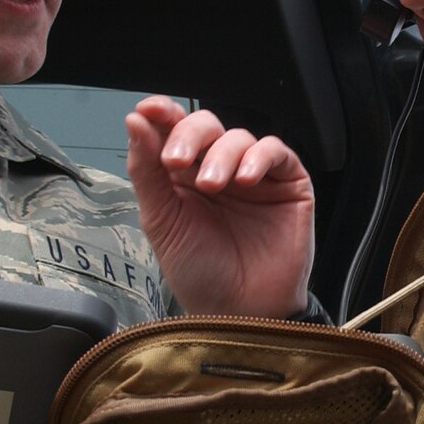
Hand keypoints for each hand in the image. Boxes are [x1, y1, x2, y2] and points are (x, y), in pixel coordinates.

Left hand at [124, 96, 315, 316]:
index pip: (173, 131)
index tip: (149, 111)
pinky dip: (258, 158)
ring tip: (212, 185)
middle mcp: (218, 170)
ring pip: (239, 137)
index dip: (163, 115)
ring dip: (221, 154)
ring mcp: (254, 176)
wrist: (237, 312)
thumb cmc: (200, 273)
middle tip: (177, 161)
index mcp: (183, 176)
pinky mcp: (288, 184)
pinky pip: (276, 152)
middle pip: (206, 125)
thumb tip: (135, 121)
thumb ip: (147, 170)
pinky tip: (244, 180)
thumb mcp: (162, 221)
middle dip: (189, 135)